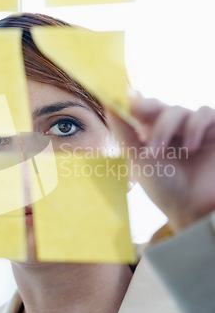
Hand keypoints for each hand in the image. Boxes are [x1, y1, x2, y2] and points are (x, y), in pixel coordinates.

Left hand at [107, 93, 214, 231]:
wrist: (191, 210)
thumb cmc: (163, 188)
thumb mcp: (138, 158)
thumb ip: (124, 131)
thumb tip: (108, 102)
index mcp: (151, 132)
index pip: (143, 107)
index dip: (135, 102)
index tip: (128, 102)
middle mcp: (173, 128)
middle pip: (159, 105)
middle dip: (148, 112)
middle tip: (139, 125)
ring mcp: (194, 129)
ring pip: (179, 110)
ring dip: (167, 126)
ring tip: (160, 152)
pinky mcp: (214, 132)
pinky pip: (206, 113)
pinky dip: (196, 125)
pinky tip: (191, 147)